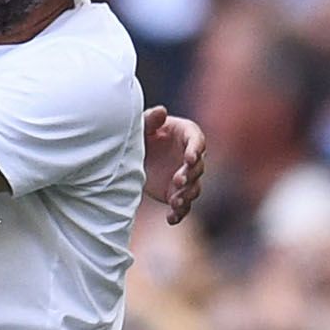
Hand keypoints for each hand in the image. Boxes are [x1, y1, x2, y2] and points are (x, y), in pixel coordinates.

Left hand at [141, 106, 205, 224]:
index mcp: (187, 135)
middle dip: (189, 175)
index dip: (196, 150)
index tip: (190, 158)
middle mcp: (190, 157)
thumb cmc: (140, 133)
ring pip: (193, 188)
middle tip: (177, 180)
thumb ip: (150, 119)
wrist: (131, 154)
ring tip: (174, 201)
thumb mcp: (142, 125)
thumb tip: (161, 111)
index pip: (198, 142)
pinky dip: (178, 212)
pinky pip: (182, 205)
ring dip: (186, 195)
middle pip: (198, 168)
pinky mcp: (176, 192)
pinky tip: (171, 218)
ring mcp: (185, 177)